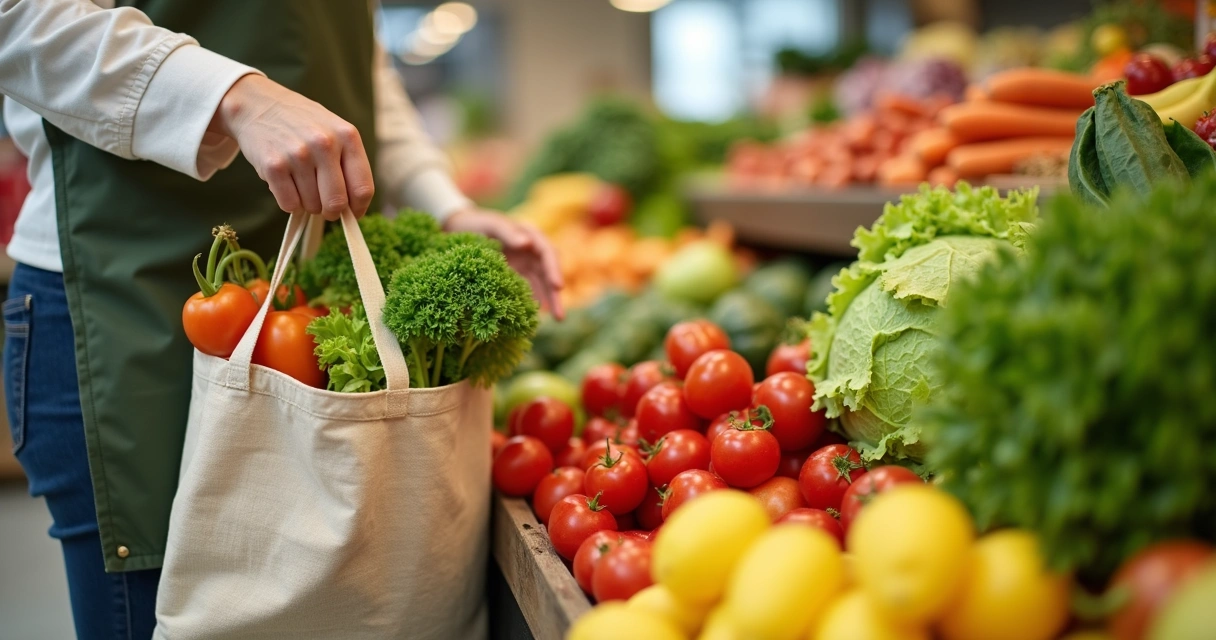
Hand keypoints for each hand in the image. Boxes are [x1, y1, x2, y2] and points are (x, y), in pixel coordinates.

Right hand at [210, 75, 374, 219]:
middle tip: (324, 206)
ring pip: (312, 206)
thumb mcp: (335, 132)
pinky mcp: (273, 166)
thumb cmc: (303, 123)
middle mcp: (324, 144)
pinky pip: (289, 204)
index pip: (363, 189)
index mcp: (347, 136)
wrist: (258, 104)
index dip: (358, 209)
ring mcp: (298, 155)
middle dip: (331, 211)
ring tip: (300, 182)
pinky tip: (286, 182)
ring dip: (307, 203)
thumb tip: (353, 209)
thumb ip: (348, 165)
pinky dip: (288, 202)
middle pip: (336, 203)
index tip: (352, 214)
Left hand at [444, 208, 564, 318]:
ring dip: (548, 302)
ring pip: (540, 285)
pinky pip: (525, 291)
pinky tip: (533, 318)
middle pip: (548, 273)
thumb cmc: (477, 223)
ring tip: (556, 320)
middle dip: (555, 294)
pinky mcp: (513, 277)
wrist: (459, 228)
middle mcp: (531, 252)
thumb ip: (507, 232)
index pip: (547, 253)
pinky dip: (530, 303)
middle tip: (560, 316)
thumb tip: (526, 244)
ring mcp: (523, 265)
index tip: (557, 286)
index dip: (554, 270)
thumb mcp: (491, 224)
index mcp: (530, 235)